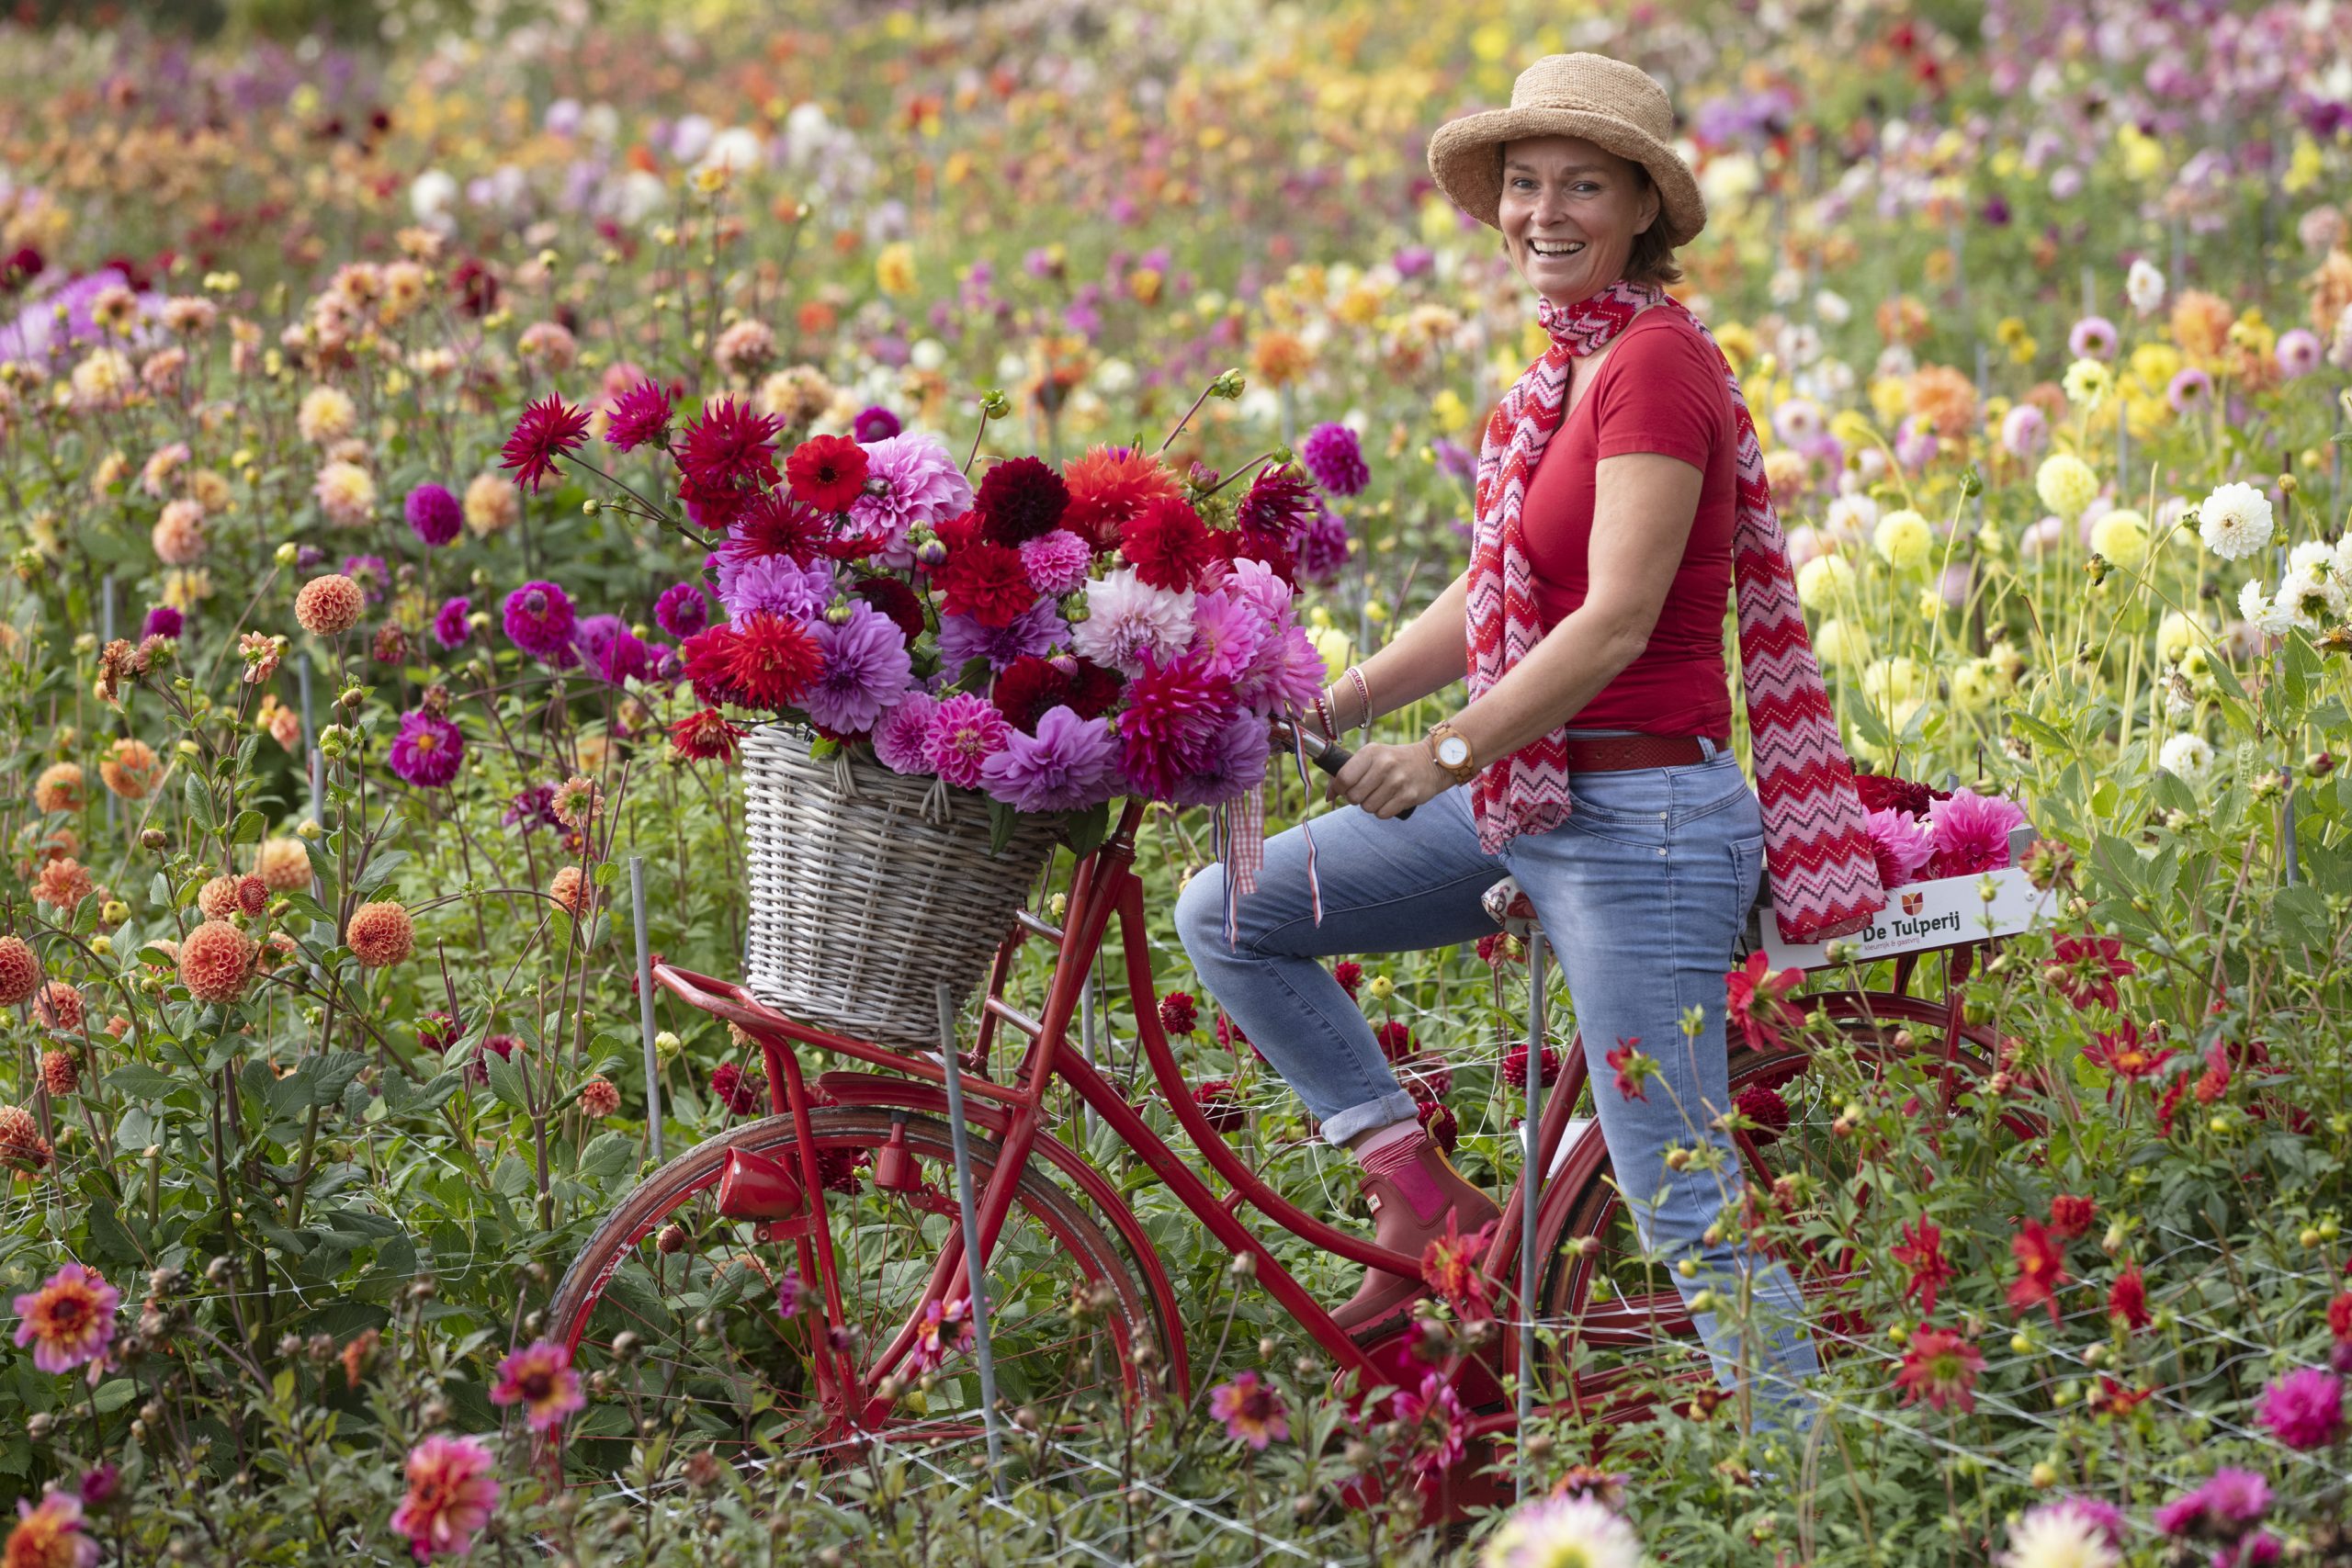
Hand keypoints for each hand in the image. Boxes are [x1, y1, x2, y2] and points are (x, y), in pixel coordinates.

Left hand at [1327, 741, 1451, 819]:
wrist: (1430, 762)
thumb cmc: (1393, 761)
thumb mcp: (1372, 756)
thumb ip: (1348, 772)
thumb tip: (1329, 796)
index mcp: (1371, 752)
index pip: (1343, 778)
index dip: (1339, 789)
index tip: (1344, 789)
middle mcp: (1385, 764)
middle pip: (1353, 797)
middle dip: (1355, 798)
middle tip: (1364, 792)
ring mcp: (1398, 781)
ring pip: (1367, 807)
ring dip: (1370, 805)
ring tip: (1379, 794)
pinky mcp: (1409, 795)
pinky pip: (1382, 814)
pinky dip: (1382, 811)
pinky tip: (1389, 800)